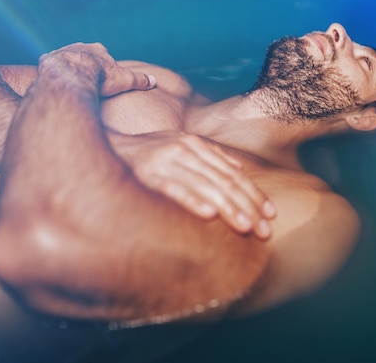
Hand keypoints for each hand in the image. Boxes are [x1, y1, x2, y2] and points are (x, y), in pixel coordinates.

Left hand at [38, 42, 155, 95]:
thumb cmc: (100, 77)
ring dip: (67, 67)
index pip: (103, 55)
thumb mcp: (124, 80)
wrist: (73, 75)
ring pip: (66, 58)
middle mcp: (80, 47)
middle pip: (84, 54)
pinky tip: (51, 80)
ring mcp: (63, 52)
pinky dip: (50, 71)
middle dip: (85, 64)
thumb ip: (139, 80)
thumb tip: (154, 81)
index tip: (103, 77)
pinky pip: (49, 64)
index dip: (104, 66)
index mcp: (99, 49)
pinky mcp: (49, 60)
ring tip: (69, 81)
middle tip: (86, 79)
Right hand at [107, 131, 275, 238]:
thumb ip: (209, 158)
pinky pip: (174, 189)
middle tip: (265, 231)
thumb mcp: (179, 147)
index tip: (271, 215)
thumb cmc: (146, 154)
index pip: (233, 173)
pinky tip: (208, 215)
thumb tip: (240, 171)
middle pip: (226, 181)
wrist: (104, 147)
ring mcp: (165, 161)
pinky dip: (192, 200)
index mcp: (195, 145)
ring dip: (228, 208)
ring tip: (245, 227)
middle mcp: (184, 150)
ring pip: (206, 186)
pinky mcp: (146, 174)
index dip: (255, 194)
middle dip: (249, 207)